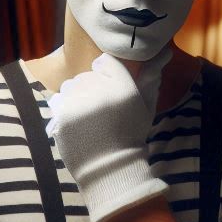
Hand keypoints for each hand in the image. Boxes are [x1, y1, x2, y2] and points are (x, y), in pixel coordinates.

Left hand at [46, 50, 170, 221]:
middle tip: (100, 111)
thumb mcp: (146, 106)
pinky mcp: (62, 114)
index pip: (104, 61)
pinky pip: (58, 100)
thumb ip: (150, 77)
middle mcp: (99, 90)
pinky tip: (77, 123)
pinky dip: (65, 109)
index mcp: (122, 86)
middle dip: (91, 88)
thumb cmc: (130, 135)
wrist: (109, 168)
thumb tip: (163, 53)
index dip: (106, 75)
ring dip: (76, 97)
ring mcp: (78, 101)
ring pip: (70, 86)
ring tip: (88, 118)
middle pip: (86, 75)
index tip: (110, 91)